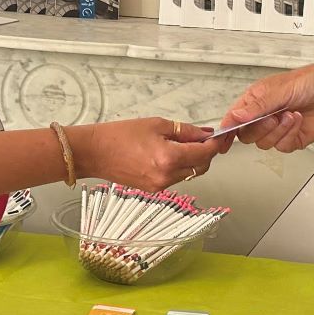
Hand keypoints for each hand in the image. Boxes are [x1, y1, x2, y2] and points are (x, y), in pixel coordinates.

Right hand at [73, 117, 223, 192]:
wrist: (95, 153)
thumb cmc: (119, 136)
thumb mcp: (156, 124)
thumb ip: (185, 131)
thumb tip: (205, 134)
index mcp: (169, 158)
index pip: (205, 154)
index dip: (214, 144)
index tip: (218, 136)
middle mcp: (166, 176)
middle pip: (201, 167)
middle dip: (206, 153)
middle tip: (202, 138)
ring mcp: (160, 186)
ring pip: (190, 174)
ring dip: (193, 160)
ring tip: (181, 144)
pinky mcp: (153, 190)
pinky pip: (176, 178)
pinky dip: (180, 167)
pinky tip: (170, 154)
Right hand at [219, 64, 313, 151]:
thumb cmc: (307, 82)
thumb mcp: (279, 89)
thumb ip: (256, 106)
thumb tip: (235, 116)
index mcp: (255, 102)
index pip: (233, 120)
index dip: (226, 132)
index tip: (222, 141)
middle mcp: (264, 117)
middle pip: (247, 136)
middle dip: (261, 128)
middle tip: (273, 117)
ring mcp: (277, 129)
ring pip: (265, 143)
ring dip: (279, 130)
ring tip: (291, 114)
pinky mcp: (291, 139)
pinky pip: (282, 147)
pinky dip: (290, 134)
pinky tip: (297, 120)